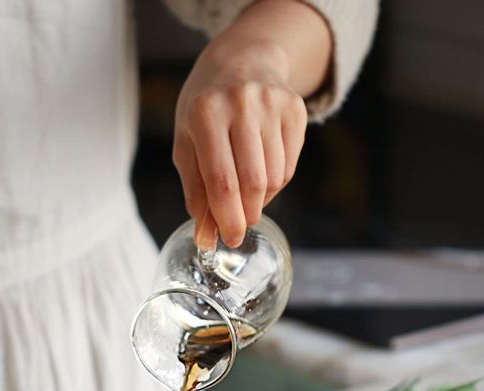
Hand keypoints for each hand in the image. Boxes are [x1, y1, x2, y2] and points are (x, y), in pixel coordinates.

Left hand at [173, 39, 306, 249]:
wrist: (242, 59)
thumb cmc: (207, 108)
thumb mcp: (188, 143)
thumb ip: (195, 192)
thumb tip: (206, 237)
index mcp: (206, 113)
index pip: (222, 182)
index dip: (227, 218)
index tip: (229, 239)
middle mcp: (241, 104)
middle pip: (253, 184)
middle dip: (246, 213)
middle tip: (239, 223)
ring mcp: (272, 104)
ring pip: (275, 178)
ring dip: (261, 199)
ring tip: (247, 192)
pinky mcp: (296, 109)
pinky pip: (290, 166)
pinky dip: (276, 182)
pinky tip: (262, 172)